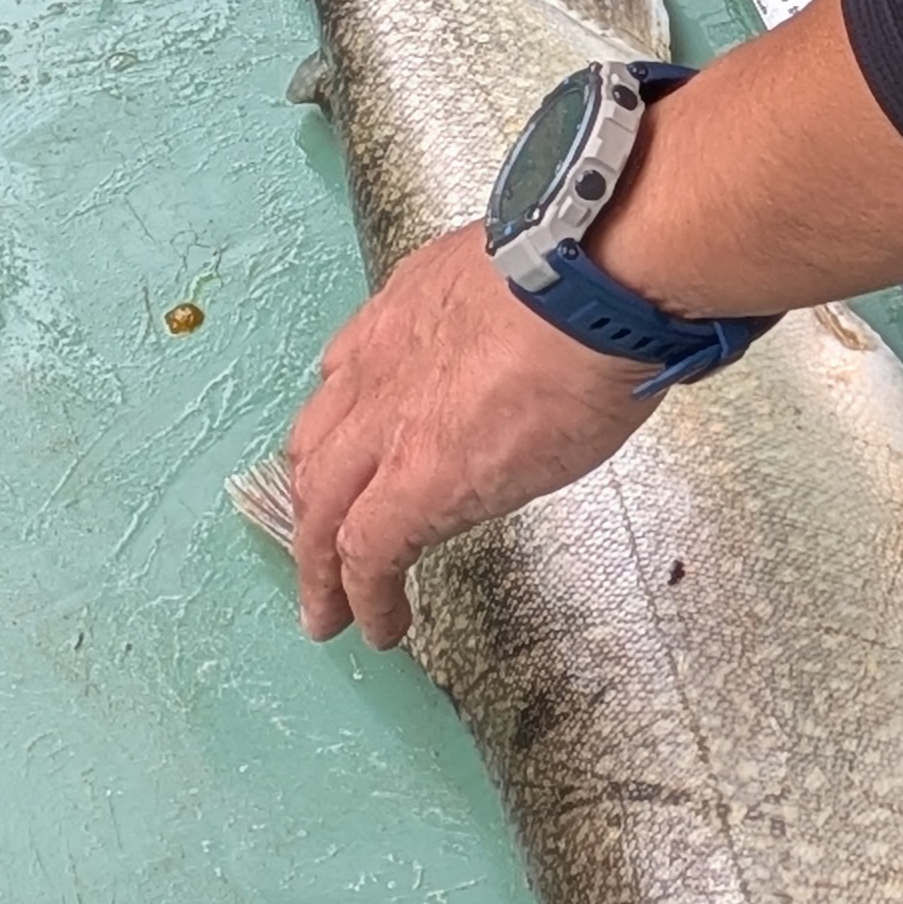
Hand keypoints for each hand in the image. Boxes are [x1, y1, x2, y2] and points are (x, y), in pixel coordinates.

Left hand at [284, 226, 655, 647]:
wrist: (590, 288)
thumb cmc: (590, 275)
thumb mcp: (528, 280)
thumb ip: (515, 314)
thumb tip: (560, 335)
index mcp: (407, 311)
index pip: (350, 371)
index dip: (343, 421)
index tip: (350, 448)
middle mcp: (378, 366)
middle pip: (317, 447)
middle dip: (313, 500)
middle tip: (317, 542)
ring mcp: (385, 429)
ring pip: (320, 505)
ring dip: (319, 562)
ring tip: (328, 608)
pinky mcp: (412, 488)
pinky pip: (366, 557)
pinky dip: (361, 599)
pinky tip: (377, 628)